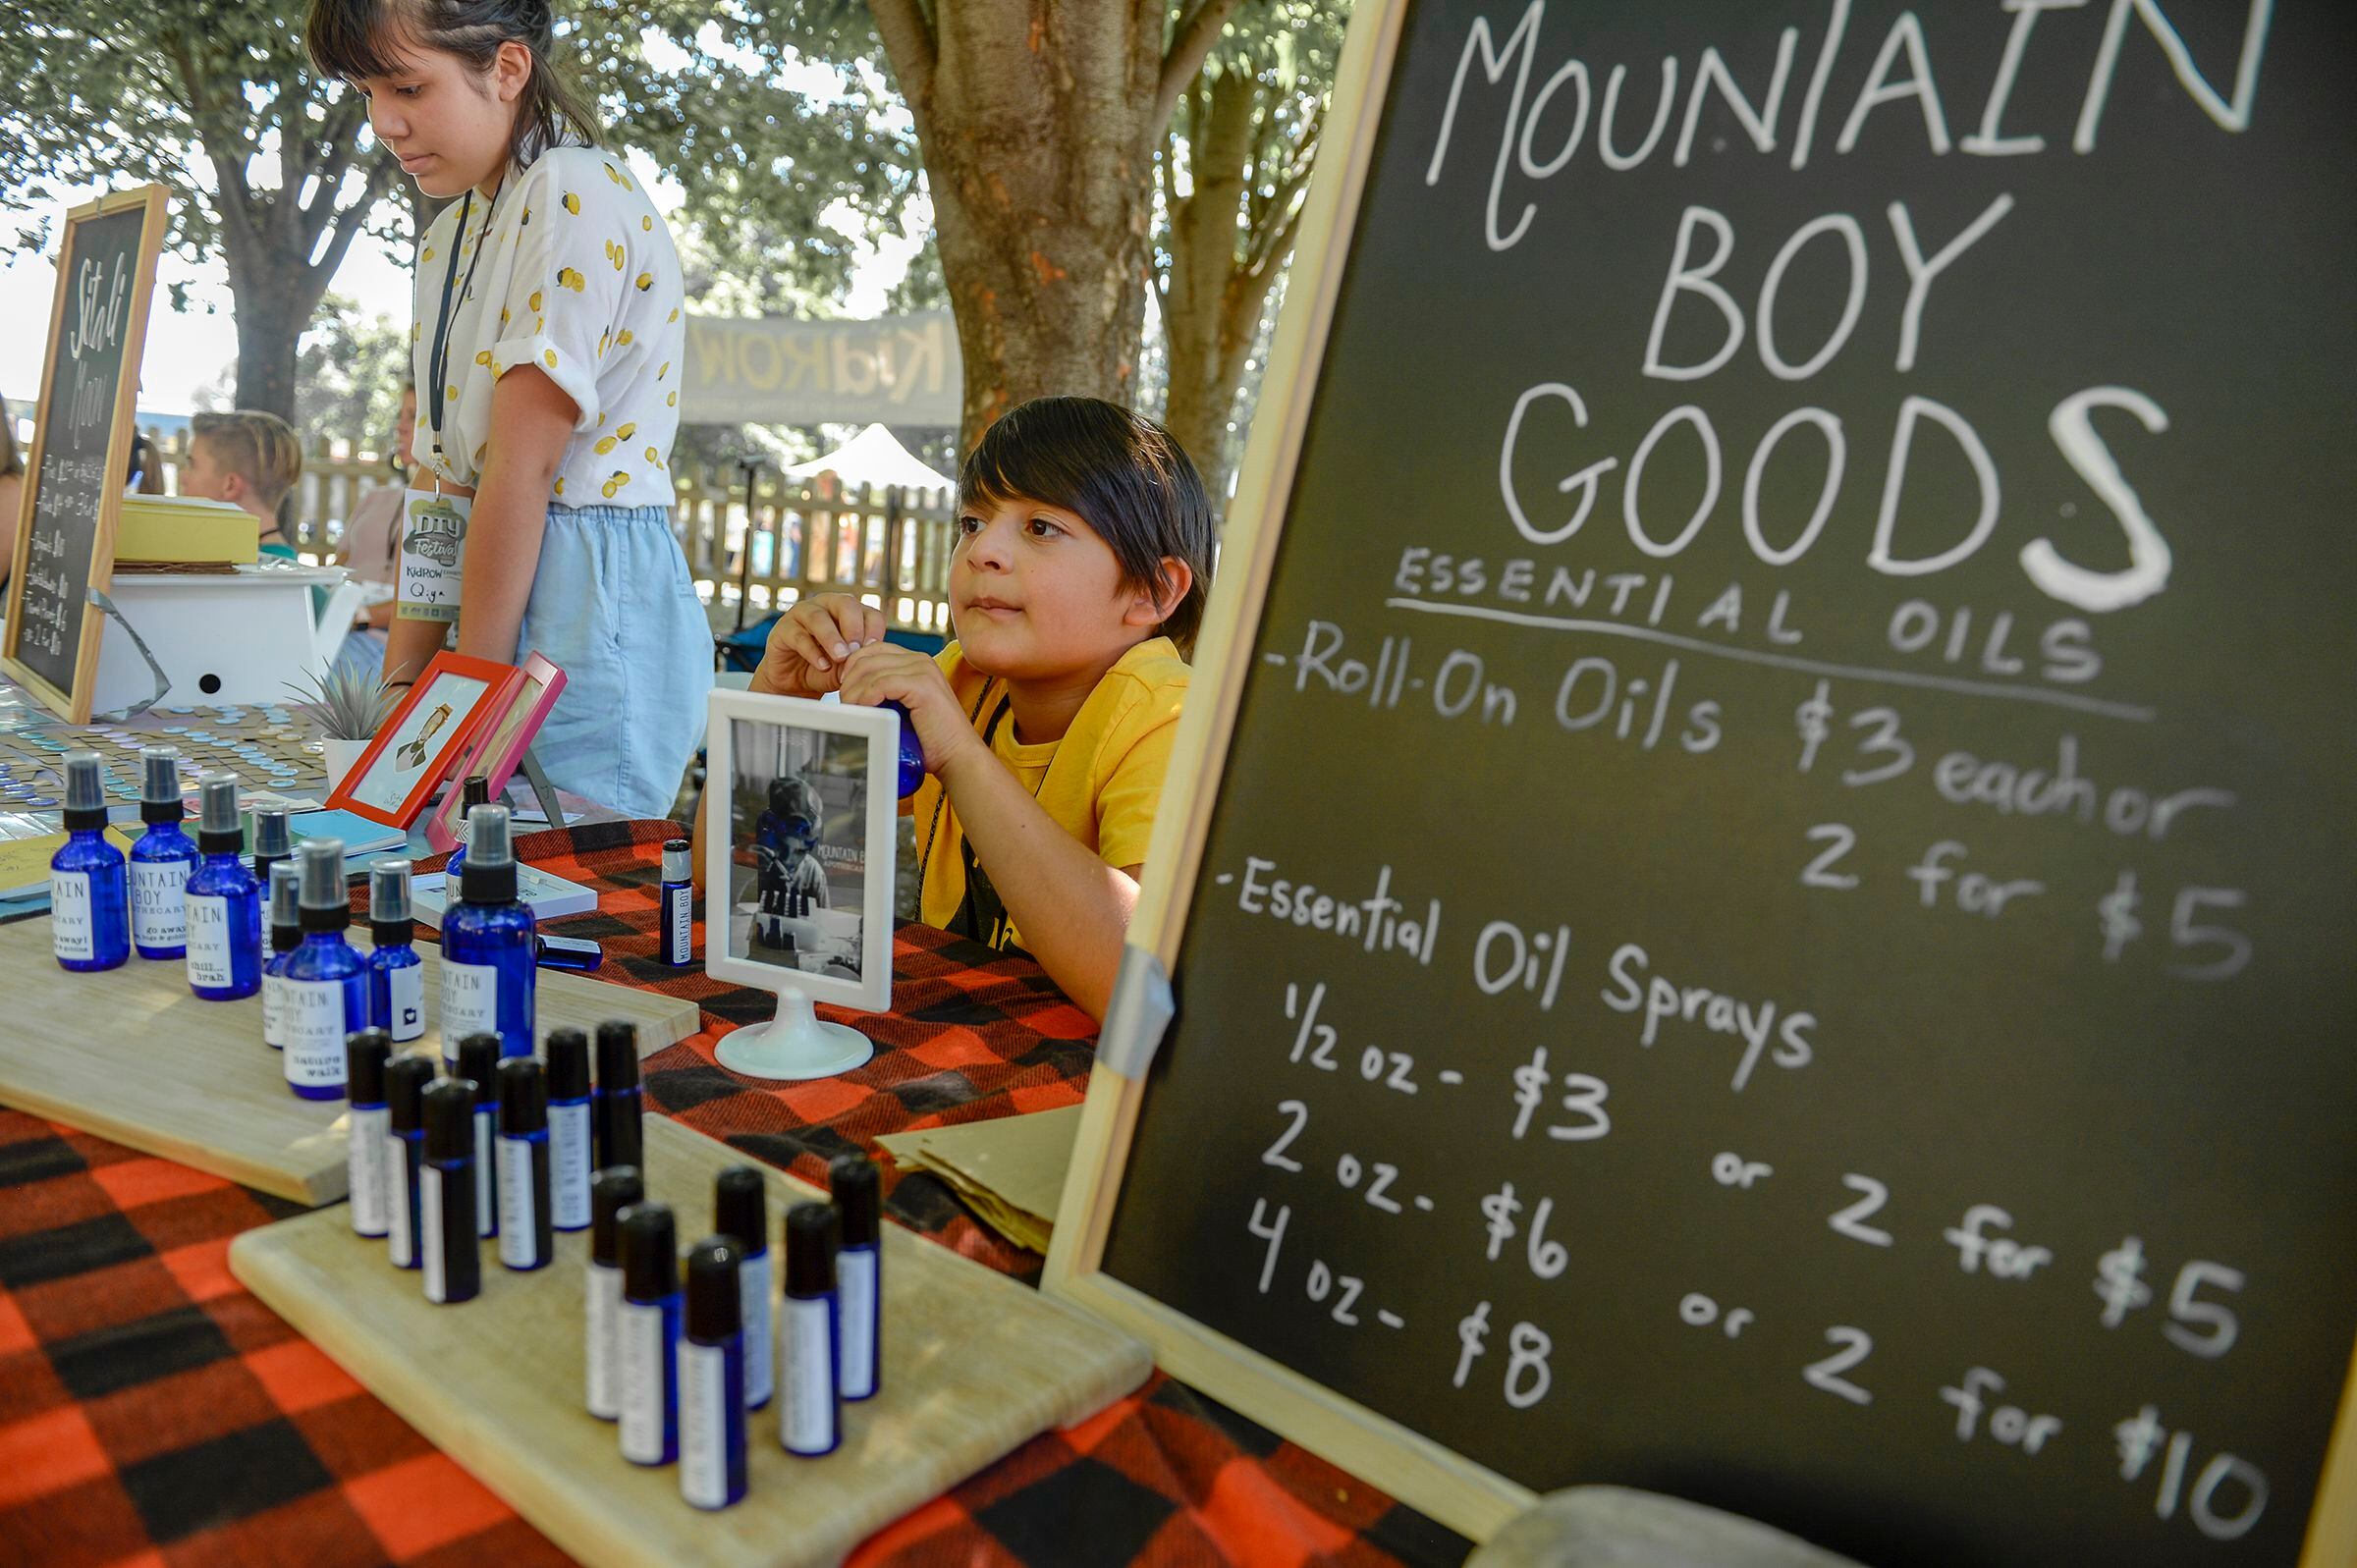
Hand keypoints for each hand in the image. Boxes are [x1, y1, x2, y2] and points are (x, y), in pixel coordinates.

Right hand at [751, 594, 887, 696]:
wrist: (793, 682)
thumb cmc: (824, 668)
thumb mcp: (846, 668)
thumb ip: (856, 661)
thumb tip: (868, 660)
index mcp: (849, 613)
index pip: (869, 612)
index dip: (875, 629)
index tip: (876, 649)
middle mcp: (827, 606)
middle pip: (845, 603)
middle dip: (854, 627)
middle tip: (856, 650)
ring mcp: (803, 614)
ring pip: (818, 617)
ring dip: (832, 638)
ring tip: (841, 657)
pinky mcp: (783, 629)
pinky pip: (799, 636)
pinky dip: (812, 652)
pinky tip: (822, 665)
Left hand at [837, 643, 978, 774]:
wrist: (957, 756)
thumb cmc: (931, 740)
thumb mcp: (903, 709)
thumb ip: (886, 695)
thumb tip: (852, 693)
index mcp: (917, 663)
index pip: (874, 650)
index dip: (853, 667)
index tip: (845, 689)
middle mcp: (921, 660)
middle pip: (868, 656)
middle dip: (849, 679)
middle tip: (844, 702)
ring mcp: (923, 670)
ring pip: (871, 670)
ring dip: (854, 691)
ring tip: (850, 710)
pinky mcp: (922, 685)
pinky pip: (881, 684)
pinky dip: (865, 697)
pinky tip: (863, 711)